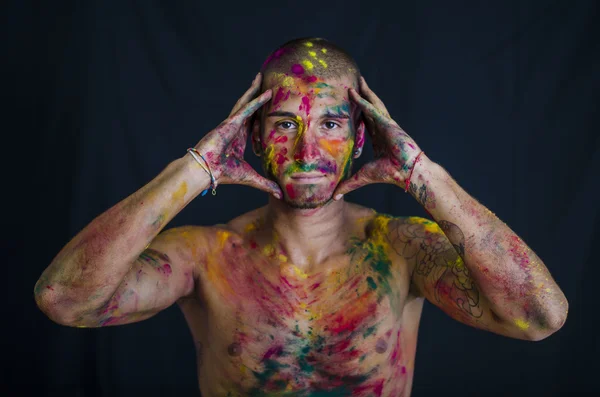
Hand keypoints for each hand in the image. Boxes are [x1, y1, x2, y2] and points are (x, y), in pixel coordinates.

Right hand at [193, 73, 281, 198]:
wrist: (206, 171)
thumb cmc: (223, 174)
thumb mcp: (251, 177)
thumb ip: (266, 184)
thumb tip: (281, 194)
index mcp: (239, 138)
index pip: (254, 122)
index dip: (262, 113)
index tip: (272, 104)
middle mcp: (235, 128)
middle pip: (250, 108)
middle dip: (258, 95)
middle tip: (268, 83)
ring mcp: (232, 123)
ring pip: (246, 103)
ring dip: (255, 90)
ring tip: (263, 77)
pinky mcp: (230, 122)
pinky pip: (246, 109)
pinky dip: (256, 101)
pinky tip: (267, 93)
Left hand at [334, 76, 422, 197]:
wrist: (407, 172)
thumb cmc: (390, 174)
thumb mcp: (363, 177)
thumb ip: (349, 184)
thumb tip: (334, 196)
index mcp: (379, 138)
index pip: (365, 122)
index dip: (358, 113)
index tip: (349, 105)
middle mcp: (382, 128)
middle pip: (369, 108)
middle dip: (361, 96)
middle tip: (351, 85)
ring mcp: (386, 124)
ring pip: (373, 104)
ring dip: (364, 92)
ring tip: (356, 80)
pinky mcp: (388, 123)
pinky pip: (373, 109)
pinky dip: (363, 100)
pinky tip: (353, 93)